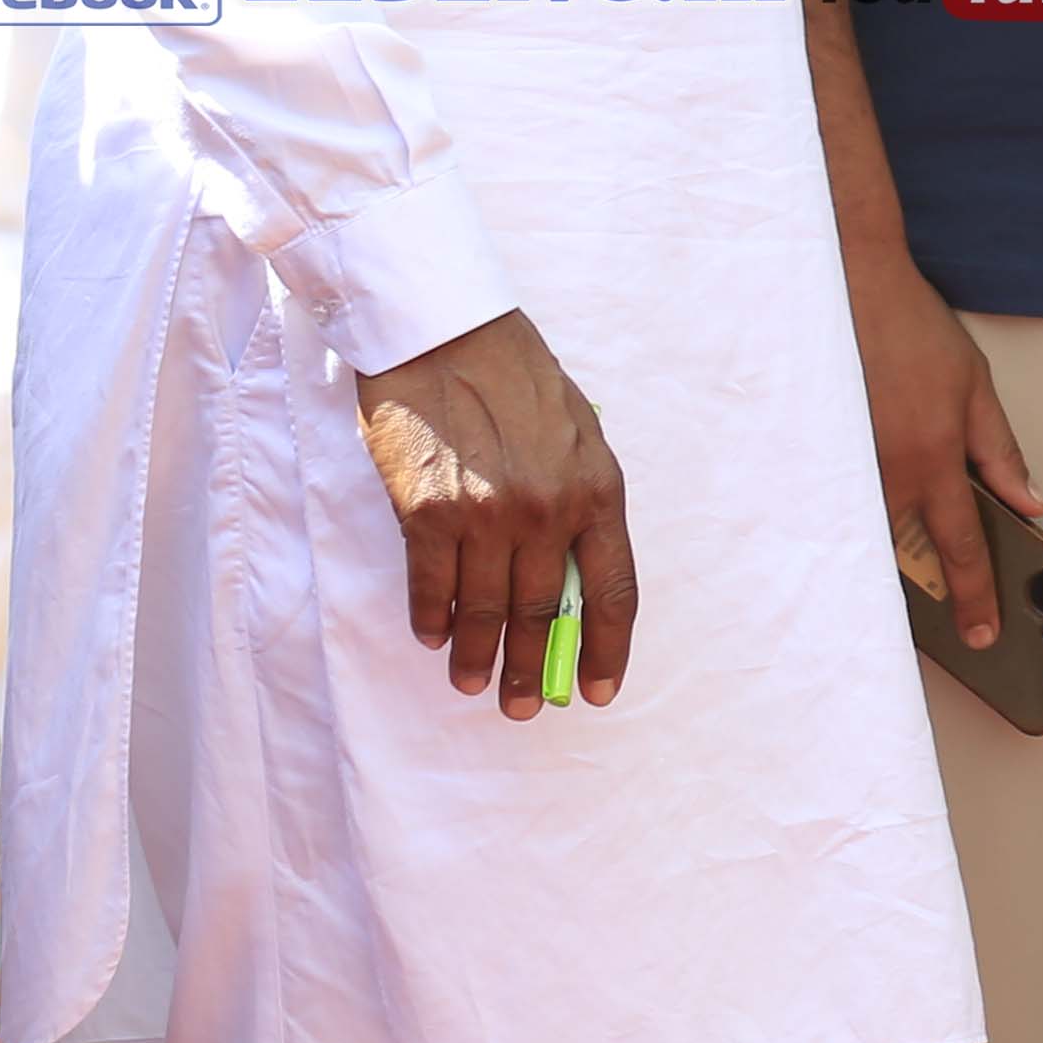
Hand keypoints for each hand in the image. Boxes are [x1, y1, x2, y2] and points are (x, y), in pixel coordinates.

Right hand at [355, 310, 630, 713]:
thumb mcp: (577, 437)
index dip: (608, 648)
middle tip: (522, 707)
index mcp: (598, 491)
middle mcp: (548, 511)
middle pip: (544, 611)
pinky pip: (432, 586)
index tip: (601, 689)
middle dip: (530, 667)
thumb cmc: (516, 380)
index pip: (614, 591)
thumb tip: (570, 569)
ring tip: (470, 683)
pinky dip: (432, 618)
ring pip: (486, 609)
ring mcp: (488, 515)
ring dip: (477, 655)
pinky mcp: (429, 514)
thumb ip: (577, 501)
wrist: (447, 336)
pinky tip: (434, 636)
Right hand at [851, 255, 1037, 648]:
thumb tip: (1030, 503)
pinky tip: (854, 518)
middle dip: (923, 583)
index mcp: (933, 458)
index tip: (981, 633)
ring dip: (884, 551)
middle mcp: (883, 472)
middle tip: (944, 606)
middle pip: (905, 551)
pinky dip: (849, 519)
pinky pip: (835, 505)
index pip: (961, 546)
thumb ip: (1001, 453)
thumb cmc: (914, 331)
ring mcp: (842, 467)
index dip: (975, 594)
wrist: (847, 286)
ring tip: (898, 555)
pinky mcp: (812, 457)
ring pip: (866, 532)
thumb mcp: (976, 386)